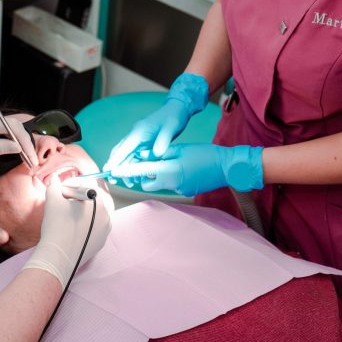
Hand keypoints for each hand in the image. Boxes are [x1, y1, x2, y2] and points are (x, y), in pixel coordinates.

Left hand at [0, 111, 36, 176]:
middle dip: (24, 142)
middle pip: (12, 126)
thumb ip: (0, 147)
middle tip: (31, 159)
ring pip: (7, 128)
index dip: (25, 142)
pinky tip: (14, 149)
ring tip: (26, 156)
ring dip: (17, 141)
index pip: (13, 127)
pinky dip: (8, 139)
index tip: (31, 157)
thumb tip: (18, 147)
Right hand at [23, 178, 112, 287]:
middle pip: (94, 199)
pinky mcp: (101, 242)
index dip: (73, 184)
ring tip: (69, 213)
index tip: (62, 189)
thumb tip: (55, 180)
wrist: (58, 256)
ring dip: (84, 210)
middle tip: (66, 199)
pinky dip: (86, 224)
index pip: (87, 185)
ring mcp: (105, 230)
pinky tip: (74, 227)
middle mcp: (107, 215)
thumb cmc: (56, 225)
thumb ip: (55, 185)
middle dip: (80, 197)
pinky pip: (95, 228)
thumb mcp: (52, 199)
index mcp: (99, 201)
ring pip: (96, 214)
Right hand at [105, 73, 209, 171]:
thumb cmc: (173, 117)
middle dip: (115, 166)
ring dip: (125, 168)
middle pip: (120, 152)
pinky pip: (134, 155)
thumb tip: (157, 153)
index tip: (108, 170)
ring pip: (126, 155)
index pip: (124, 148)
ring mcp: (138, 139)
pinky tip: (136, 175)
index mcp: (139, 131)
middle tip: (112, 180)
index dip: (115, 159)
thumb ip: (163, 140)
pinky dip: (133, 165)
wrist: (176, 110)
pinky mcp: (143, 143)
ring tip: (128, 183)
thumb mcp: (171, 128)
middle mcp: (135, 135)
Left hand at [110, 143, 263, 195]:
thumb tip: (144, 156)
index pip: (142, 171)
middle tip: (151, 163)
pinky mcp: (185, 191)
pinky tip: (185, 169)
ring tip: (173, 163)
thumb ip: (160, 154)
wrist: (227, 168)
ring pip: (160, 184)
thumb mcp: (180, 149)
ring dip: (160, 175)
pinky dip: (172, 177)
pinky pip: (172, 185)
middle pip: (148, 183)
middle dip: (145, 176)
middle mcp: (172, 183)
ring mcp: (179, 189)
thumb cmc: (205, 154)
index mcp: (169, 170)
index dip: (127, 171)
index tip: (114, 172)